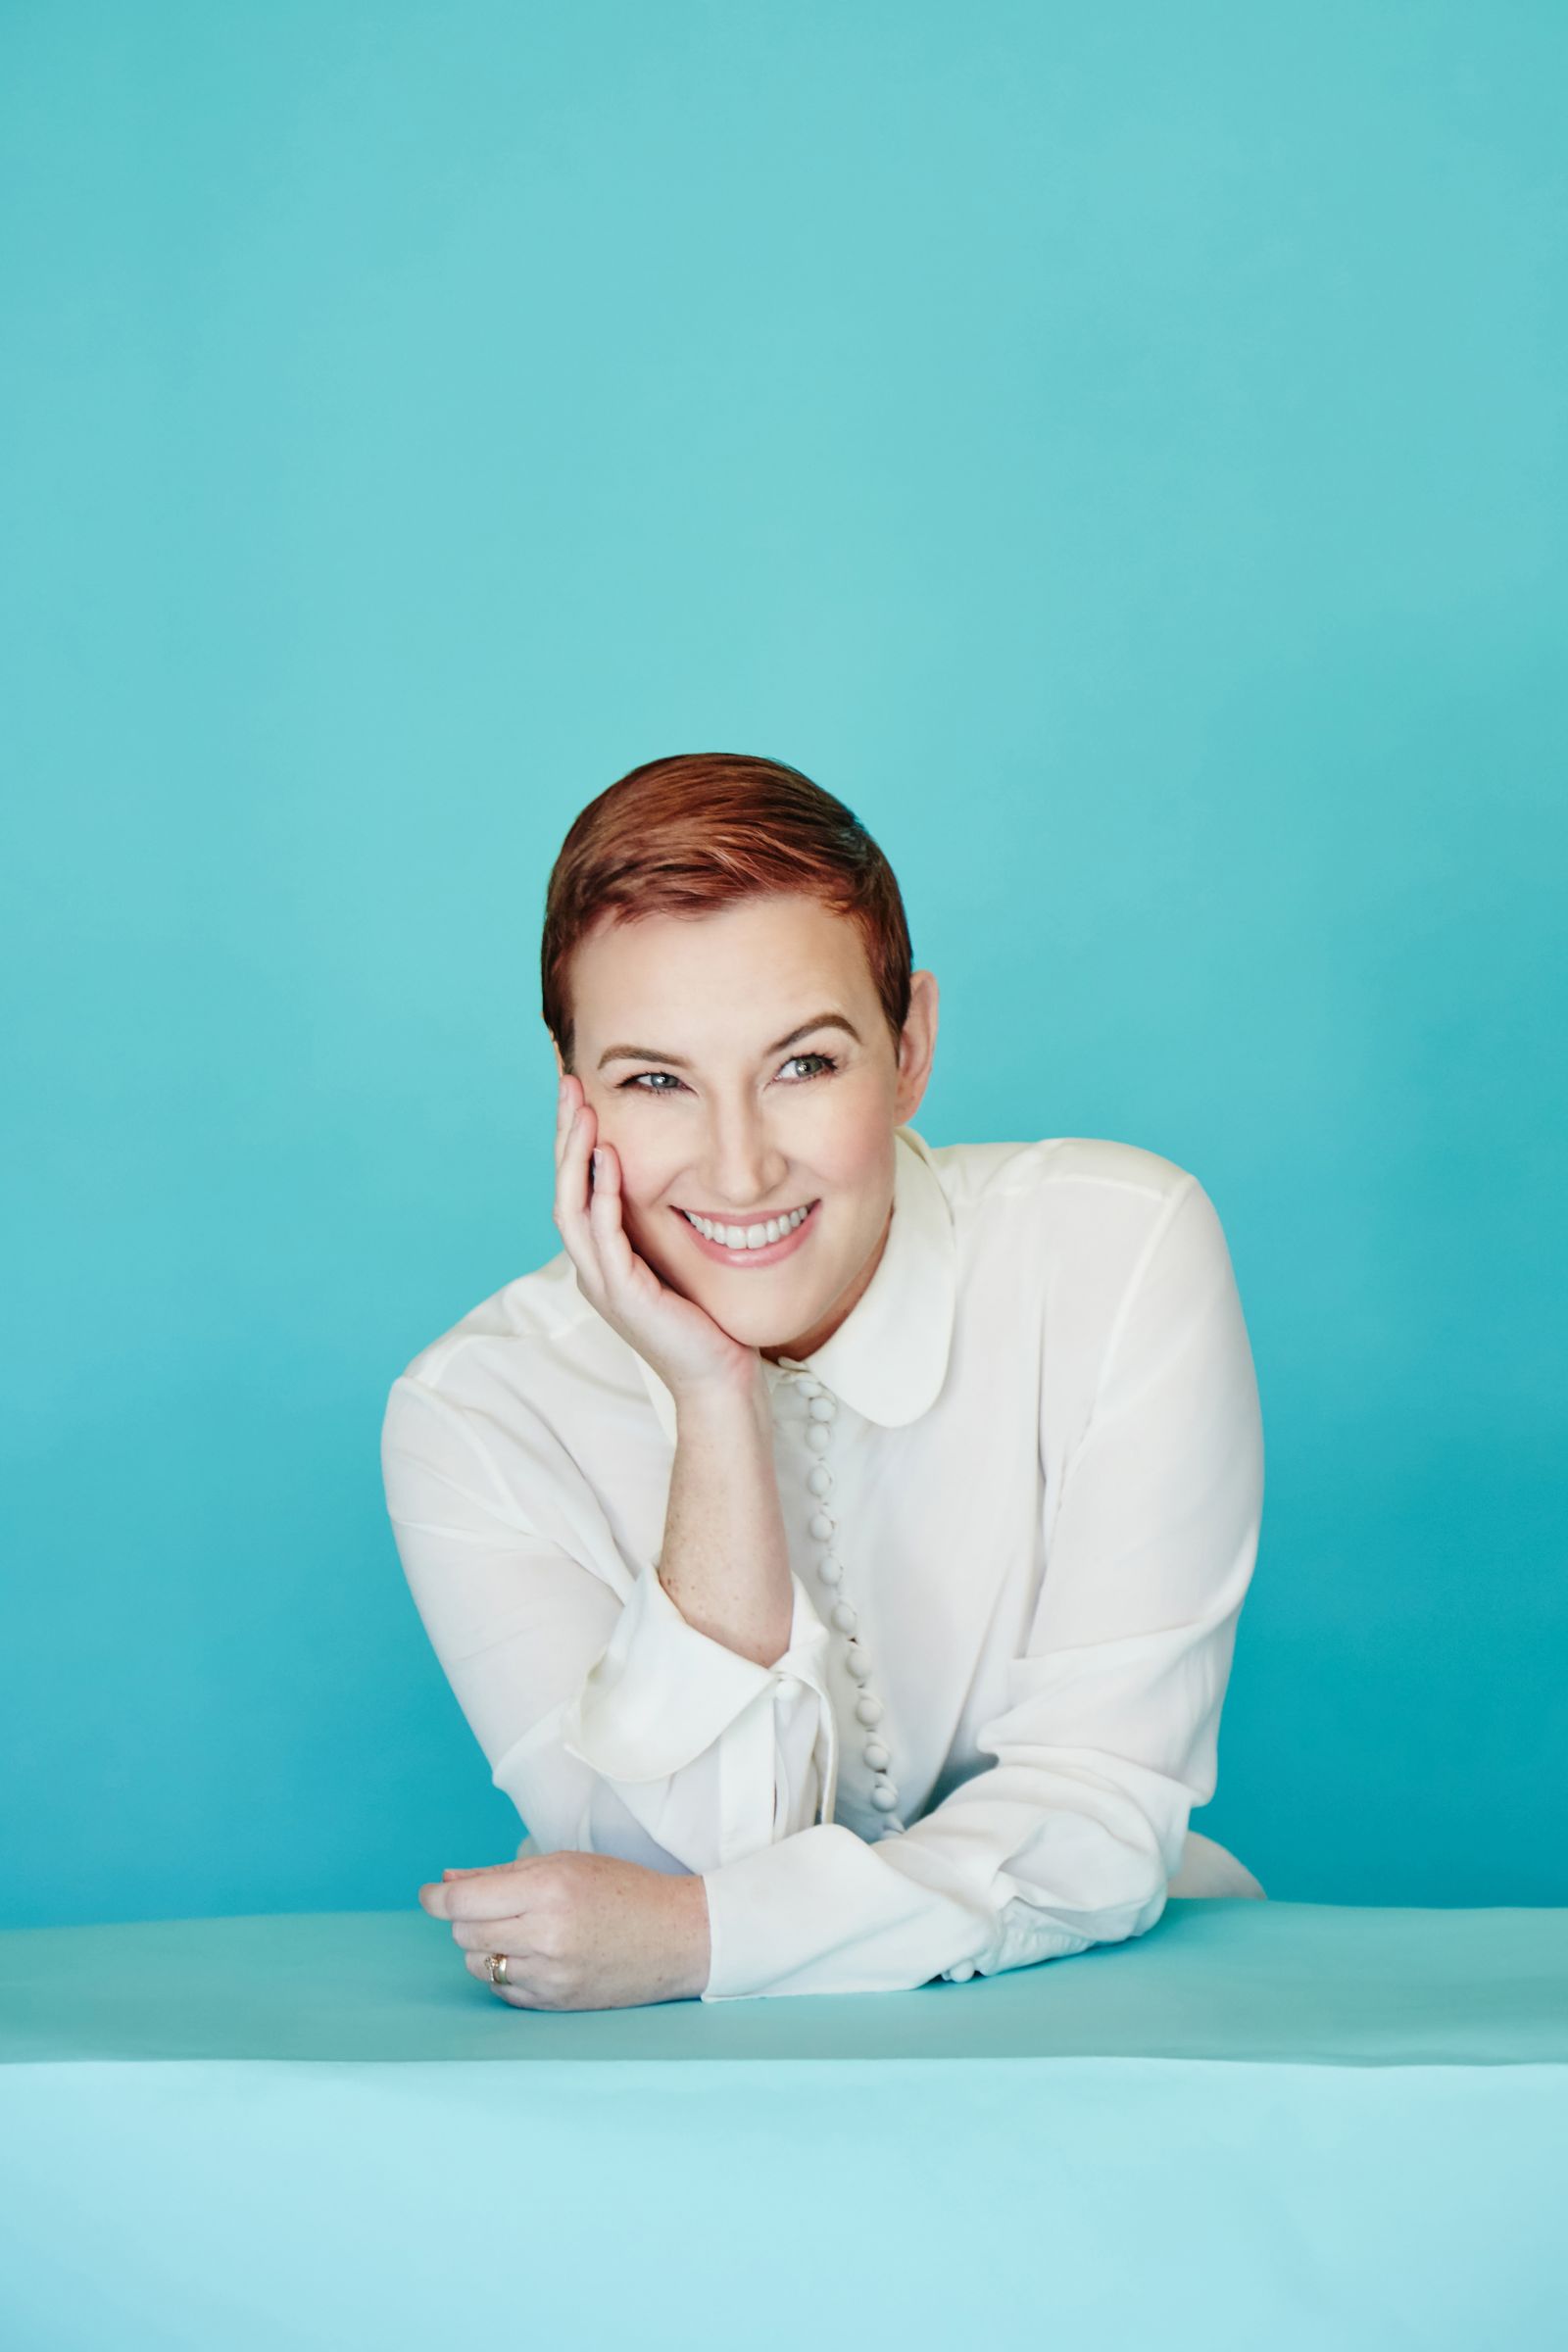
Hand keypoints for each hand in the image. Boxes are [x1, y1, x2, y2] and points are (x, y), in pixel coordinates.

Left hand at [419, 1851, 711, 2009]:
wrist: (678, 1936)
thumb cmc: (624, 1890)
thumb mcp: (566, 1864)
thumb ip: (501, 1874)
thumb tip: (446, 1881)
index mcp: (549, 1888)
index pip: (464, 1900)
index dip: (436, 1898)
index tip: (429, 1895)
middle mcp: (546, 1933)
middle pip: (464, 1932)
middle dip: (466, 1917)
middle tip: (490, 1906)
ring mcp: (551, 1974)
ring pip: (478, 1964)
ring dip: (484, 1946)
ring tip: (516, 1931)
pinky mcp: (556, 2003)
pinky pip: (502, 1990)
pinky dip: (504, 1972)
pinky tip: (529, 1956)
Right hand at [554, 1071, 761, 1403]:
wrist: (717, 1377)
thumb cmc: (704, 1319)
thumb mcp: (676, 1258)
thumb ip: (659, 1223)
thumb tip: (670, 1174)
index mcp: (601, 1257)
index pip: (576, 1188)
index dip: (574, 1141)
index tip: (580, 1095)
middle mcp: (592, 1268)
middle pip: (563, 1191)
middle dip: (566, 1136)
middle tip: (569, 1086)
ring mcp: (603, 1284)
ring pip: (572, 1210)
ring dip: (576, 1159)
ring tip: (585, 1114)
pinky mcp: (624, 1297)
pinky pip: (605, 1239)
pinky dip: (603, 1199)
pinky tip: (609, 1164)